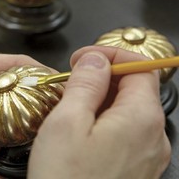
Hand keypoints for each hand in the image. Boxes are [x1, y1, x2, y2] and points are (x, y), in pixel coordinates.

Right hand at [28, 46, 170, 178]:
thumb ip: (86, 84)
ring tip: (71, 103)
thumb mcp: (68, 122)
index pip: (140, 66)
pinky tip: (81, 127)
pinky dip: (103, 118)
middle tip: (71, 79)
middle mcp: (152, 135)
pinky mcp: (134, 165)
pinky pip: (123, 129)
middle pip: (134, 87)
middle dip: (102, 75)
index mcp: (140, 118)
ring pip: (126, 108)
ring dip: (100, 97)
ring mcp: (146, 153)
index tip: (84, 57)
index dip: (111, 54)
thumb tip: (95, 60)